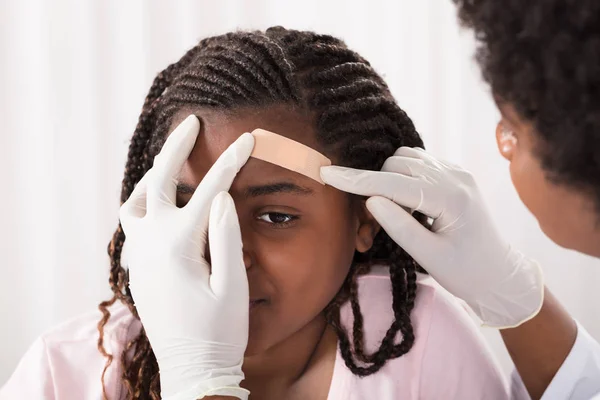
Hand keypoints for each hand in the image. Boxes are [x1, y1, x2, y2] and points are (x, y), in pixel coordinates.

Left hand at [119, 115, 253, 399]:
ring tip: (169, 161)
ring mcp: (141, 256)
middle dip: (176, 148)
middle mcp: (153, 244)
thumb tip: (223, 196)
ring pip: (134, 202)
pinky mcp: (138, 268)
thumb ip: (227, 236)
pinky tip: (159, 204)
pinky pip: (132, 224)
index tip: (249, 137)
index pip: (210, 191)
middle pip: (158, 182)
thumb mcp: (234, 285)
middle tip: (190, 122)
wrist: (192, 369)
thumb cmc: (219, 331)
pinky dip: (143, 203)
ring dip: (151, 176)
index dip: (231, 161)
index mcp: (180, 245)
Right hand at [321, 147, 543, 327]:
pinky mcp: (456, 174)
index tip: (328, 173)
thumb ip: (399, 226)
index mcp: (450, 198)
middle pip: (398, 163)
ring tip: (397, 210)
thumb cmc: (466, 273)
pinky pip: (420, 163)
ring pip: (408, 158)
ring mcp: (458, 172)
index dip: (357, 179)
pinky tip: (410, 201)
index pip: (393, 183)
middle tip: (376, 218)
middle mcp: (455, 176)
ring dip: (391, 177)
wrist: (501, 274)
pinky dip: (405, 176)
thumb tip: (371, 199)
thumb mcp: (429, 257)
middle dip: (377, 182)